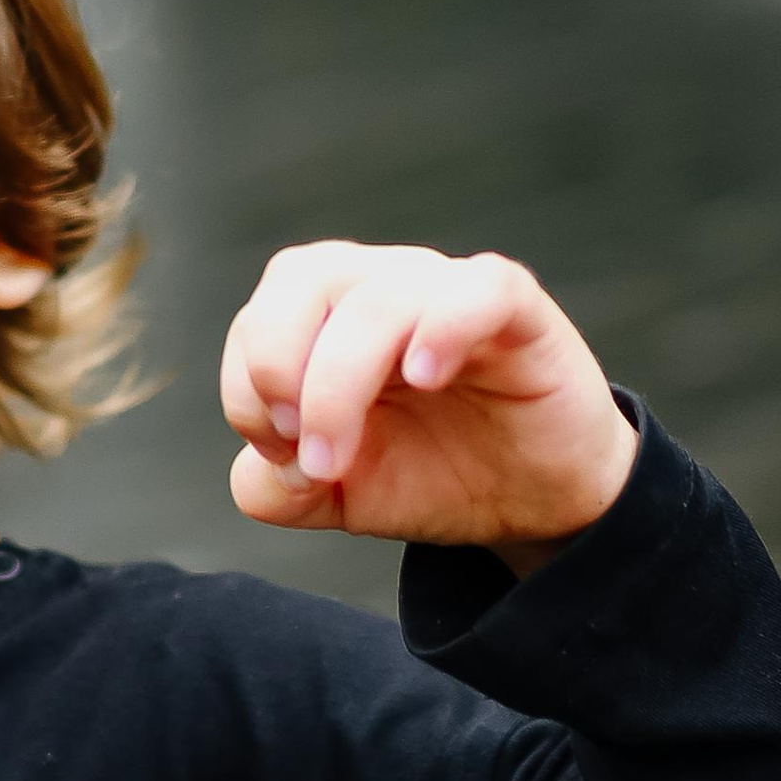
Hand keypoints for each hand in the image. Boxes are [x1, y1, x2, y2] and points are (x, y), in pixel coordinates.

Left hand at [221, 242, 636, 568]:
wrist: (534, 503)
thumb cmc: (434, 474)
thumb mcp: (337, 496)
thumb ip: (276, 490)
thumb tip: (263, 472)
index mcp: (328, 317)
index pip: (258, 318)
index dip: (246, 389)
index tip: (282, 460)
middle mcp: (381, 288)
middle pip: (303, 278)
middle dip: (275, 365)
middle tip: (298, 449)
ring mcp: (449, 293)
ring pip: (377, 300)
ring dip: (339, 382)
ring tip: (341, 459)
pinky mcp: (519, 311)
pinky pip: (481, 289)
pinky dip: (442, 326)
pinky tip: (426, 377)